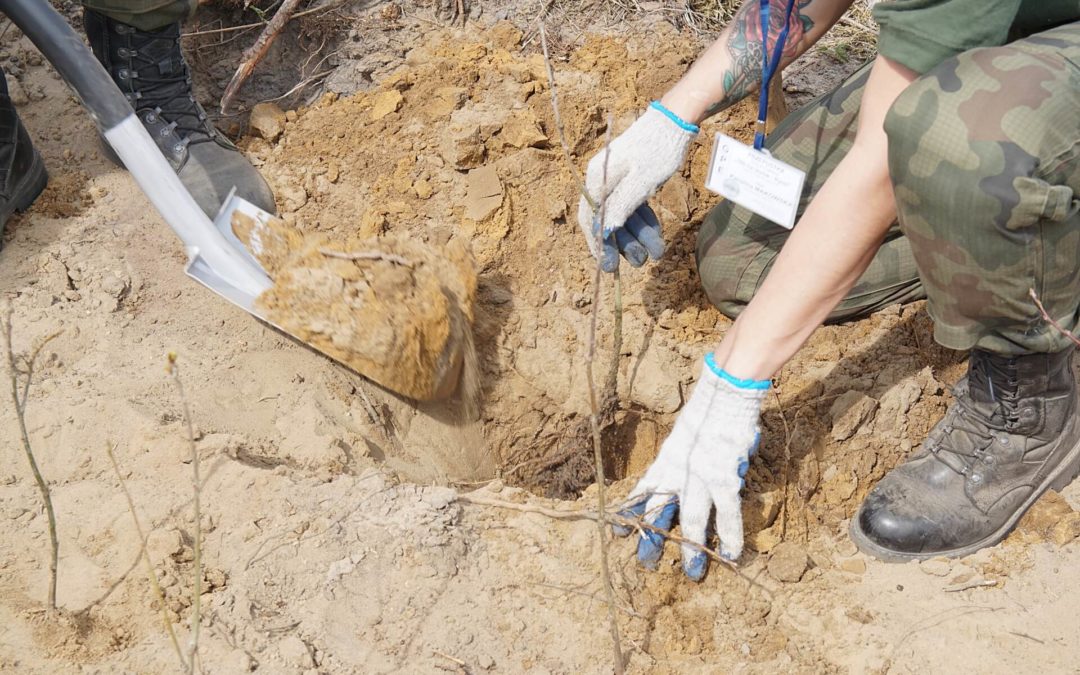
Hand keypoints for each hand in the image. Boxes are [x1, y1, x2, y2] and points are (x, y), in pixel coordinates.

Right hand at [577, 103, 696, 271]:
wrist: (675, 120)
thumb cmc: (658, 150)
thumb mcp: (641, 182)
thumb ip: (620, 207)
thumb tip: (602, 231)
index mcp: (598, 178)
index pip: (591, 218)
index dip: (598, 244)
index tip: (608, 265)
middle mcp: (602, 179)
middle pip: (607, 219)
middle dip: (623, 243)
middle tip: (638, 263)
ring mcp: (617, 179)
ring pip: (622, 215)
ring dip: (637, 236)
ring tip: (654, 254)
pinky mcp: (631, 178)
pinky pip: (632, 206)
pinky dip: (643, 221)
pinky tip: (656, 236)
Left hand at [614, 354, 767, 580]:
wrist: (725, 393)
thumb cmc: (710, 409)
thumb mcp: (684, 434)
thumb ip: (682, 456)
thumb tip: (685, 473)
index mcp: (666, 459)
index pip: (644, 490)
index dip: (632, 513)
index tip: (618, 531)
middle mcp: (677, 472)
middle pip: (660, 512)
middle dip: (653, 539)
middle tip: (645, 563)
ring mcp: (699, 478)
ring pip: (693, 521)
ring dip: (692, 548)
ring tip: (691, 572)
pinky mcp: (724, 479)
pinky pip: (728, 514)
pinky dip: (731, 536)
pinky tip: (731, 555)